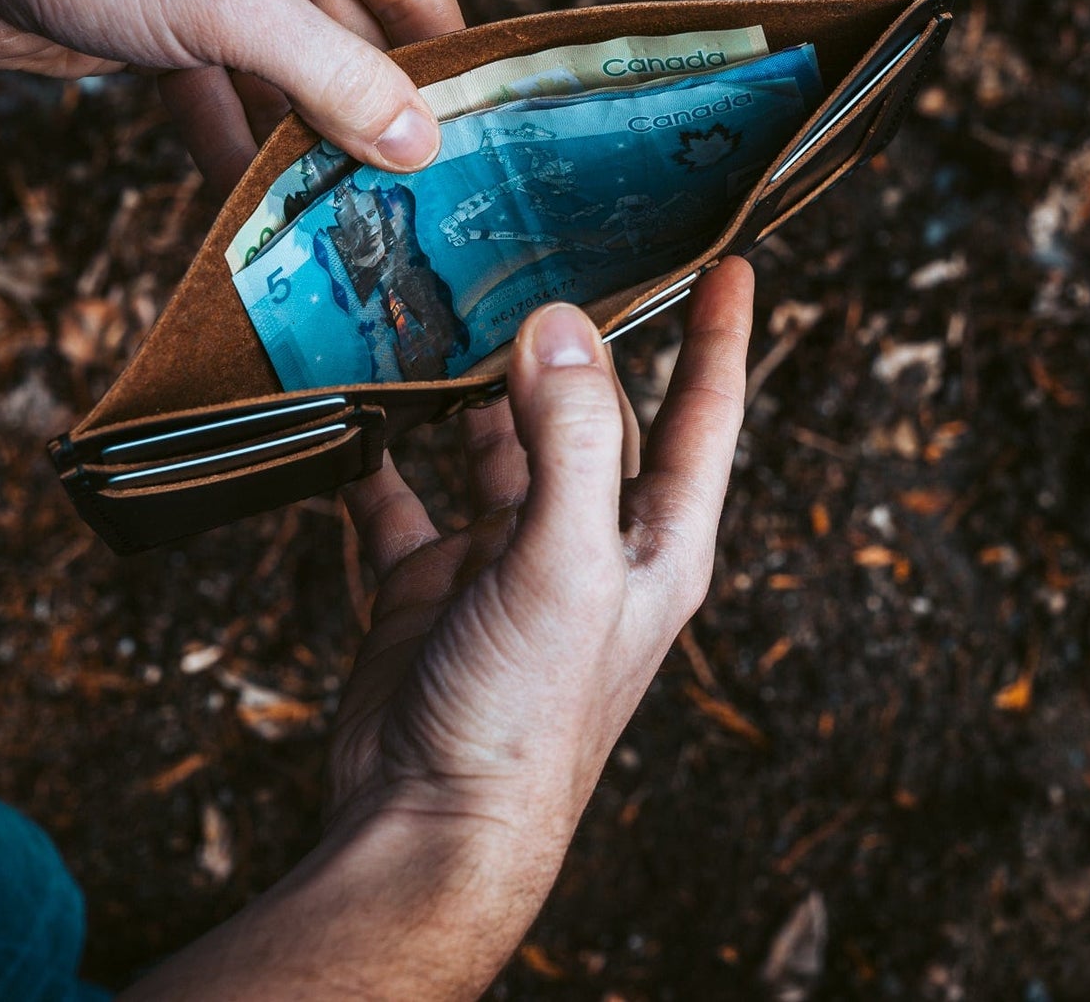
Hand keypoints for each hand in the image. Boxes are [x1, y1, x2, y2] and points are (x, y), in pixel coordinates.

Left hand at [0, 0, 461, 191]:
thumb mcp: (237, 5)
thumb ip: (337, 77)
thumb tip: (422, 144)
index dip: (439, 60)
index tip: (469, 138)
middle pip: (354, 36)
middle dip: (367, 114)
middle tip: (407, 193)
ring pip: (294, 73)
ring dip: (306, 141)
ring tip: (345, 213)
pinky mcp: (184, 23)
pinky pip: (234, 94)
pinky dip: (239, 144)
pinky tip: (258, 208)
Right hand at [328, 258, 754, 989]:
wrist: (426, 827)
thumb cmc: (526, 719)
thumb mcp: (566, 566)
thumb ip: (572, 441)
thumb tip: (559, 326)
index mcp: (652, 540)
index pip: (703, 415)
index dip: (721, 336)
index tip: (731, 263)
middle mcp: (586, 542)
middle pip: (590, 418)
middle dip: (570, 348)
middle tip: (545, 262)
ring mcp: (506, 562)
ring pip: (492, 448)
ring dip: (469, 395)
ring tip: (441, 319)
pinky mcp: (432, 586)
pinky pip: (404, 502)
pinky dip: (383, 462)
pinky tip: (358, 417)